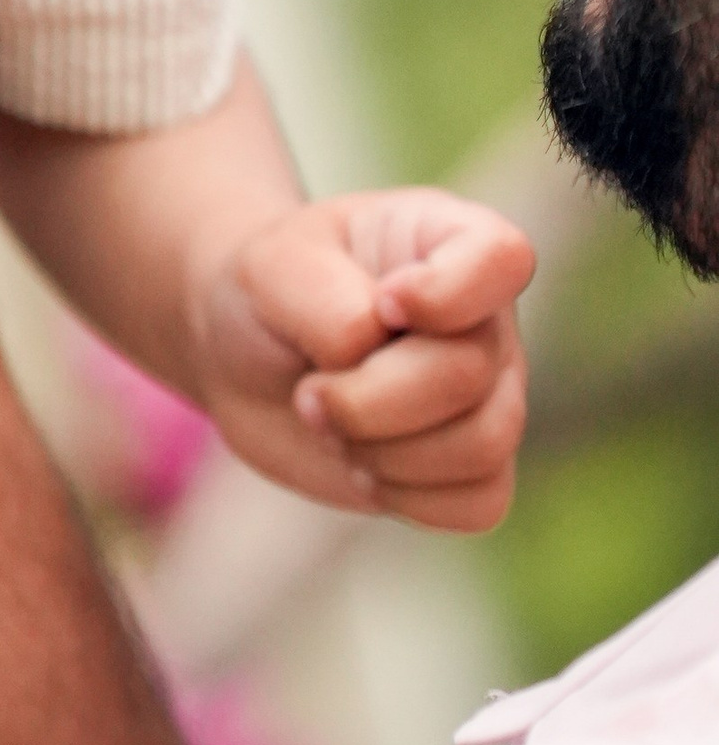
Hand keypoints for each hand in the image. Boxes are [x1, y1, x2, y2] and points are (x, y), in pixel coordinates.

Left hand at [193, 189, 534, 530]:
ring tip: (329, 422)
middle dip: (368, 397)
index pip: (503, 258)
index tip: (380, 303)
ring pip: (483, 445)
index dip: (445, 294)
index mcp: (449, 240)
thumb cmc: (268, 294)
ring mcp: (490, 394)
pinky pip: (479, 504)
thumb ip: (326, 300)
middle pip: (468, 373)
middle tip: (308, 393)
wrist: (241, 358)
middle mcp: (486, 319)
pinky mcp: (474, 467)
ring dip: (383, 450)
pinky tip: (361, 464)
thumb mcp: (271, 267)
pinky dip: (407, 497)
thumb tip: (374, 349)